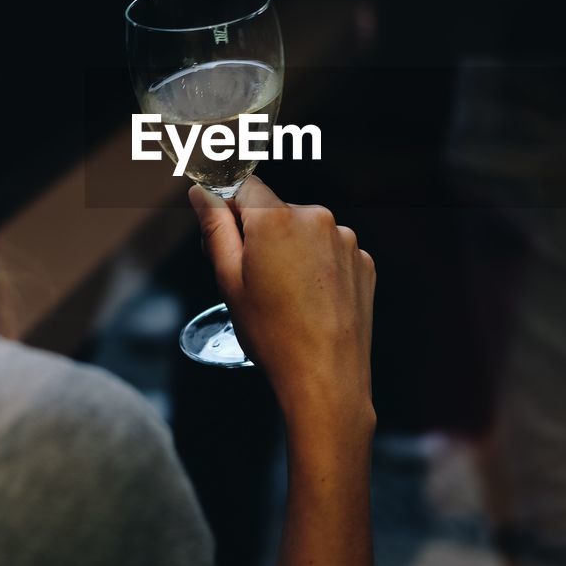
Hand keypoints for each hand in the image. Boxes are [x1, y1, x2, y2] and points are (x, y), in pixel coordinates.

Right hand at [188, 177, 374, 423]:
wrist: (326, 379)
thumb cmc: (273, 335)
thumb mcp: (229, 280)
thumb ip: (215, 228)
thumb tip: (202, 193)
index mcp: (277, 219)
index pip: (244, 187)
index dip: (229, 210)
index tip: (226, 237)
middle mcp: (316, 218)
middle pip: (276, 211)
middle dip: (261, 235)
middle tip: (254, 280)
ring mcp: (345, 240)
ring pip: (304, 231)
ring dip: (292, 251)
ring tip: (287, 296)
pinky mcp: (363, 261)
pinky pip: (330, 251)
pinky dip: (318, 267)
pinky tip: (311, 300)